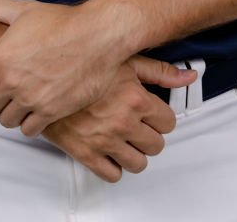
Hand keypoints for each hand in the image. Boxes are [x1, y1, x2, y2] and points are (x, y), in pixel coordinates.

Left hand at [0, 0, 193, 135]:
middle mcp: (12, 80)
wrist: (98, 36)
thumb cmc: (63, 22)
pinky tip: (35, 108)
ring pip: (5, 121)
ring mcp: (31, 98)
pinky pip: (28, 130)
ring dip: (10, 112)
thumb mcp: (24, 9)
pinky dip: (29, 122)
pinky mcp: (51, 111)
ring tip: (18, 100)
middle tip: (2, 91)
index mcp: (0, 56)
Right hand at [43, 56, 192, 182]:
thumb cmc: (85, 66)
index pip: (168, 123)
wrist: (48, 77)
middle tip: (139, 126)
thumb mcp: (126, 60)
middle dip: (149, 135)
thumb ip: (160, 71)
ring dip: (134, 152)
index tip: (152, 114)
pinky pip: (113, 174)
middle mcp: (123, 122)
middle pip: (156, 145)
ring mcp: (105, 140)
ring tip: (125, 138)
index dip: (161, 117)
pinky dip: (114, 166)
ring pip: (138, 164)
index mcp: (135, 98)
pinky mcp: (87, 154)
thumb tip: (188, 76)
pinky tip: (110, 149)